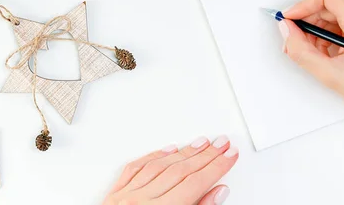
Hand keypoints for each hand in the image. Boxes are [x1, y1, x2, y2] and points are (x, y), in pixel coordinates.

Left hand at [104, 136, 237, 204]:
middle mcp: (141, 203)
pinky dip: (154, 157)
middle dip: (206, 155)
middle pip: (181, 171)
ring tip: (202, 144)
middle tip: (222, 144)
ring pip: (160, 165)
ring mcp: (125, 197)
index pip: (195, 183)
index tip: (230, 156)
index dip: (216, 167)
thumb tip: (217, 193)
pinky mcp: (113, 196)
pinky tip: (168, 150)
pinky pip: (136, 168)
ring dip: (184, 152)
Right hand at [279, 0, 343, 134]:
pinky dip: (328, 33)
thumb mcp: (329, 74)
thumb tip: (285, 29)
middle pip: (327, 3)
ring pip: (331, 12)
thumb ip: (301, 50)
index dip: (304, 4)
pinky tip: (328, 52)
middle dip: (307, 22)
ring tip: (316, 54)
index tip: (290, 20)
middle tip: (296, 44)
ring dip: (317, 30)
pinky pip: (340, 19)